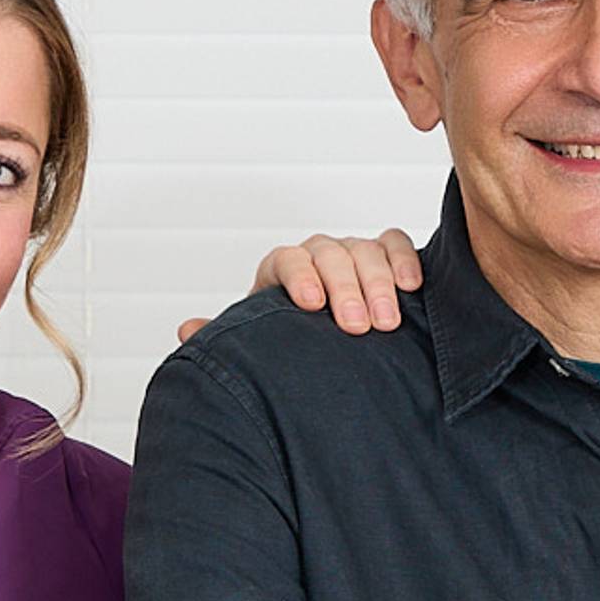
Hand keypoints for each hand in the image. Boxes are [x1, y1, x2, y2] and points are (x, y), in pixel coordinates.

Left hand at [177, 229, 422, 341]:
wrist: (331, 357)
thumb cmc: (294, 349)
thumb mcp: (261, 347)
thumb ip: (228, 339)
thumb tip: (188, 330)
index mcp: (283, 272)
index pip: (287, 258)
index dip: (299, 277)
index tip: (310, 306)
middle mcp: (318, 257)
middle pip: (330, 254)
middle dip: (345, 287)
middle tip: (356, 325)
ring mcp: (354, 255)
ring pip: (365, 249)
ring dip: (377, 283)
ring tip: (386, 322)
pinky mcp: (388, 260)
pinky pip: (395, 244)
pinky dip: (404, 260)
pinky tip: (411, 287)